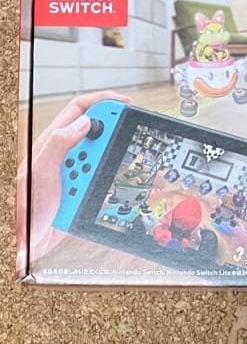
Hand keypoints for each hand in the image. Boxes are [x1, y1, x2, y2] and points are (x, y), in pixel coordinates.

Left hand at [17, 91, 132, 268]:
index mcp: (53, 142)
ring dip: (105, 173)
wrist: (24, 240)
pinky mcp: (81, 191)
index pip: (80, 110)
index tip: (126, 104)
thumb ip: (60, 143)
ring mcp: (73, 173)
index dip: (103, 102)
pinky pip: (101, 184)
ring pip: (102, 162)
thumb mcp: (41, 171)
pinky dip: (106, 189)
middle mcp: (64, 155)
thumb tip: (86, 121)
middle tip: (120, 151)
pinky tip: (99, 199)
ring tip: (91, 187)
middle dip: (111, 143)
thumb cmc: (24, 207)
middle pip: (97, 135)